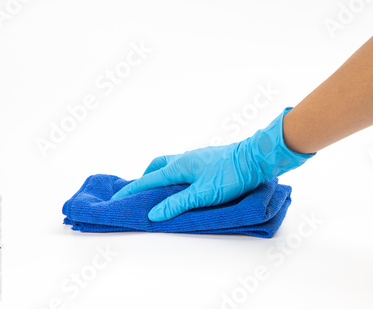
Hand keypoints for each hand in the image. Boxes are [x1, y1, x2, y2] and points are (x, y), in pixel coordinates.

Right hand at [110, 107, 313, 220]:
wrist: (255, 158)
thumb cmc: (230, 175)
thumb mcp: (202, 194)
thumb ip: (177, 204)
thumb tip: (153, 214)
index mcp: (179, 165)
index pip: (149, 179)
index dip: (132, 190)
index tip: (117, 198)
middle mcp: (185, 158)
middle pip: (158, 166)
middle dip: (147, 178)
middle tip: (141, 192)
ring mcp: (197, 157)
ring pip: (172, 165)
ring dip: (163, 176)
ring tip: (163, 192)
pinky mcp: (208, 160)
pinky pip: (184, 166)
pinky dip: (176, 176)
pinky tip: (185, 185)